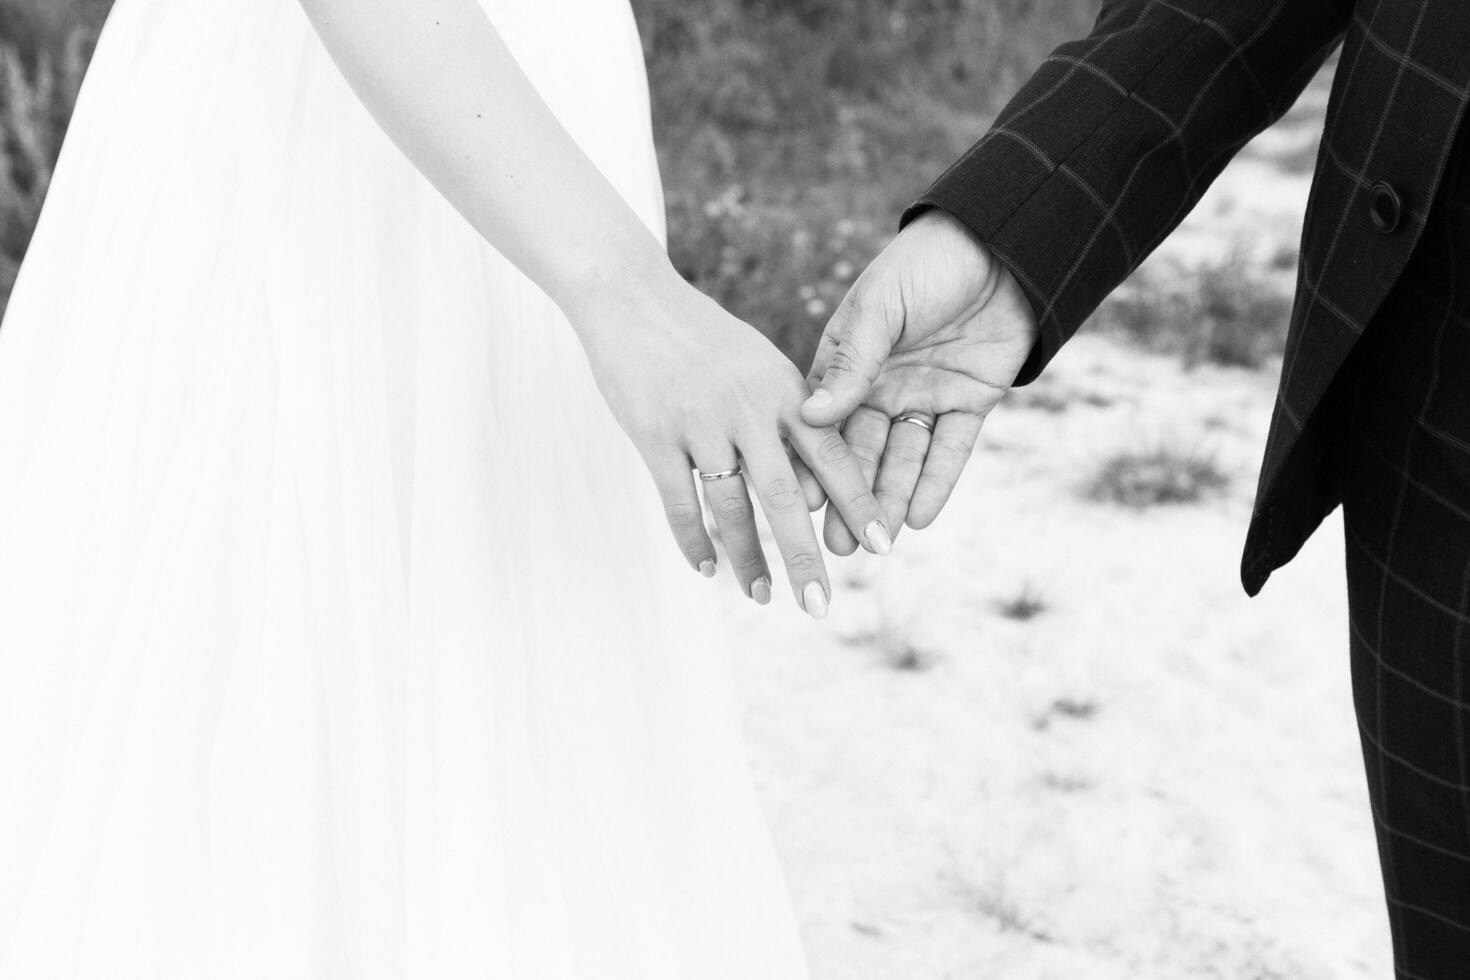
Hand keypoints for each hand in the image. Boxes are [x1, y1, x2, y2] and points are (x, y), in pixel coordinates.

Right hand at [572, 263, 891, 616]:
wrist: (631, 296)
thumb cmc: (700, 335)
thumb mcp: (758, 363)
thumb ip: (786, 415)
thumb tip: (814, 472)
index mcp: (783, 391)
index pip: (831, 456)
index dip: (859, 503)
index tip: (884, 545)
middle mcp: (748, 410)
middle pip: (785, 497)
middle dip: (805, 556)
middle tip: (821, 606)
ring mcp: (700, 423)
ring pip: (731, 508)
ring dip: (747, 559)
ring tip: (762, 596)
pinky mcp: (655, 435)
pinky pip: (679, 501)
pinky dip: (693, 540)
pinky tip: (707, 568)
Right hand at [800, 210, 1038, 553]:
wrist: (1003, 242)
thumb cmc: (928, 263)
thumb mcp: (881, 307)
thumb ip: (851, 362)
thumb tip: (809, 416)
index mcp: (851, 361)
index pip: (827, 422)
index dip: (815, 463)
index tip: (800, 503)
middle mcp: (884, 385)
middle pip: (864, 451)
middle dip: (850, 499)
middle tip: (837, 547)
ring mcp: (927, 395)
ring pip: (905, 458)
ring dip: (890, 499)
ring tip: (877, 544)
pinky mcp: (971, 401)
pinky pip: (952, 449)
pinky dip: (937, 482)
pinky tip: (920, 518)